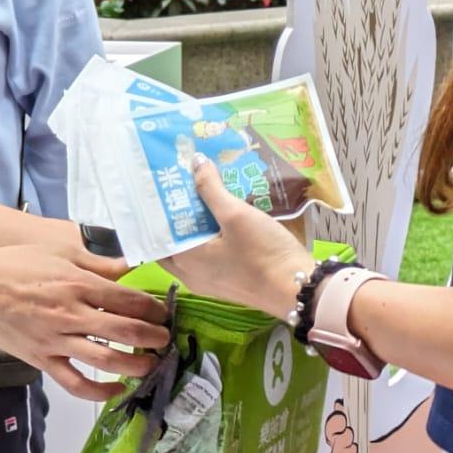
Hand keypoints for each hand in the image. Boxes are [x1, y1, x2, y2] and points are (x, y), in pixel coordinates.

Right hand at [0, 241, 170, 400]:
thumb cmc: (14, 265)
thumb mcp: (58, 252)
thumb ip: (96, 263)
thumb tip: (130, 268)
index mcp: (77, 283)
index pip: (129, 299)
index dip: (154, 309)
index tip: (166, 313)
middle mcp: (71, 314)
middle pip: (126, 331)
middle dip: (154, 337)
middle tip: (166, 340)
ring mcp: (56, 340)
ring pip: (106, 360)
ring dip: (137, 365)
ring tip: (152, 364)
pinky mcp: (43, 360)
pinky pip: (76, 383)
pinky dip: (100, 392)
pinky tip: (117, 389)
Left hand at [161, 156, 314, 316]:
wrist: (299, 291)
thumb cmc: (263, 254)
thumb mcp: (236, 215)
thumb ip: (211, 188)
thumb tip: (194, 161)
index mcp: (184, 260)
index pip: (155, 234)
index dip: (153, 210)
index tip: (154, 185)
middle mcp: (190, 274)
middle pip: (172, 241)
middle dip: (174, 214)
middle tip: (177, 185)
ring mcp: (210, 281)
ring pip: (191, 248)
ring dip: (193, 224)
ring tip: (198, 194)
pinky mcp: (228, 282)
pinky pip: (208, 256)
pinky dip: (208, 237)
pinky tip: (221, 216)